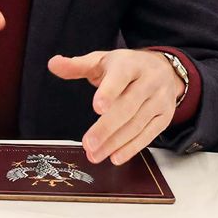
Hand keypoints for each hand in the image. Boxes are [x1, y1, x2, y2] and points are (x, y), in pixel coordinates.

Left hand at [48, 50, 184, 164]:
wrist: (164, 69)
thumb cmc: (126, 67)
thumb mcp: (102, 61)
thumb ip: (77, 66)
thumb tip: (53, 64)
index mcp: (130, 63)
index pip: (121, 76)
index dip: (109, 91)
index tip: (97, 107)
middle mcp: (149, 80)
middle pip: (128, 106)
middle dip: (107, 127)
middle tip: (88, 144)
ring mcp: (160, 99)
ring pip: (137, 123)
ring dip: (115, 142)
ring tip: (94, 155)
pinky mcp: (165, 116)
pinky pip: (149, 135)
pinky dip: (132, 148)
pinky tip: (115, 157)